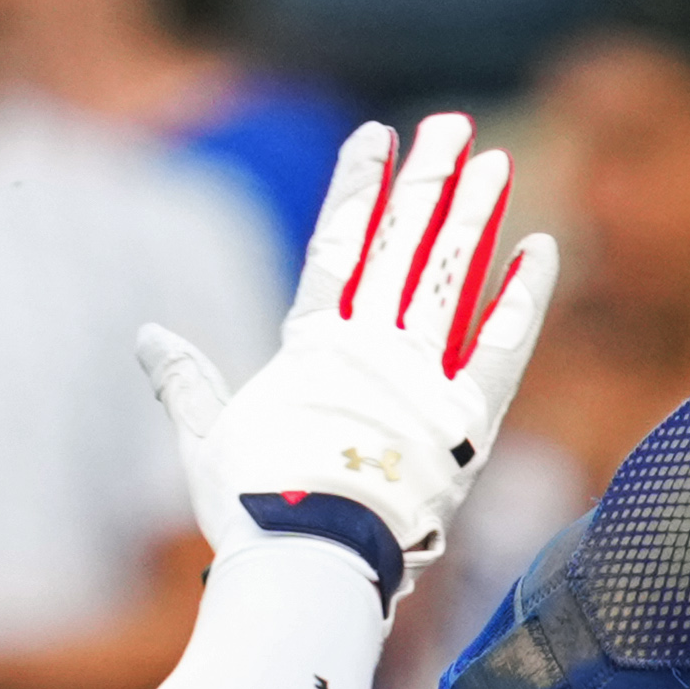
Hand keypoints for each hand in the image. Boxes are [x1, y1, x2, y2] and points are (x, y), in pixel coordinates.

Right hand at [138, 113, 557, 584]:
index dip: (358, 189)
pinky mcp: (467, 420)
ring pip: (452, 278)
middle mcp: (371, 348)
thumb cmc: (253, 511)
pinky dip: (523, 297)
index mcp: (311, 347)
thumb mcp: (207, 440)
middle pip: (404, 246)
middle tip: (452, 126)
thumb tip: (148, 336)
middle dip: (428, 181)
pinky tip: (541, 247)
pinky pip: (502, 345)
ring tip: (495, 161)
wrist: (309, 562)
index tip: (375, 137)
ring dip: (474, 216)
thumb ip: (187, 384)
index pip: (339, 247)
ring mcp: (421, 378)